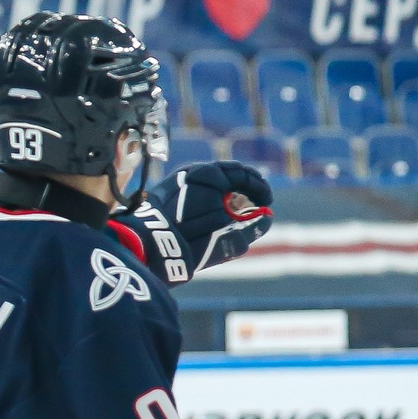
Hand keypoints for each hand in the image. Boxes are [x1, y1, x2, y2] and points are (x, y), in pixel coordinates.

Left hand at [135, 161, 273, 282]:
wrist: (150, 246)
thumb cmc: (192, 241)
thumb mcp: (229, 239)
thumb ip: (251, 227)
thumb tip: (266, 219)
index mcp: (211, 175)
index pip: (244, 174)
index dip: (260, 188)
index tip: (267, 203)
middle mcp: (194, 172)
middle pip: (228, 174)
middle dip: (245, 189)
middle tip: (256, 205)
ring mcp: (179, 180)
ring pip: (212, 181)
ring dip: (228, 194)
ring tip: (235, 213)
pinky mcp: (168, 190)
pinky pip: (196, 188)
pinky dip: (210, 197)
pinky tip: (214, 213)